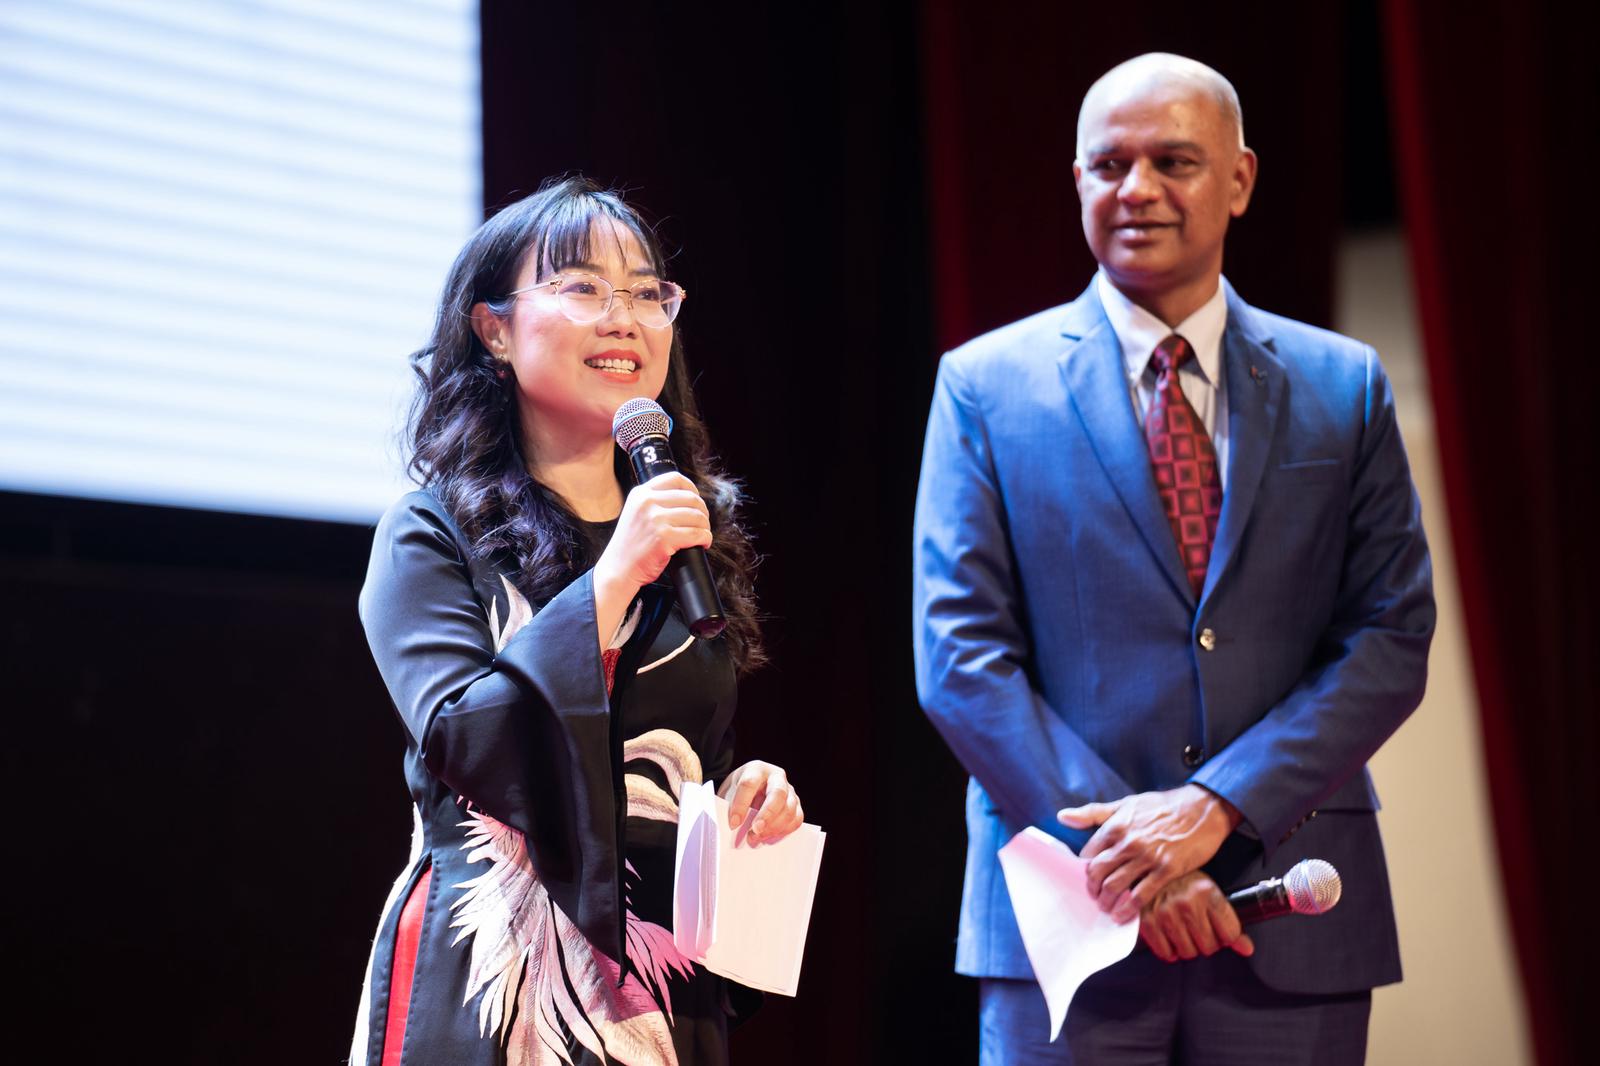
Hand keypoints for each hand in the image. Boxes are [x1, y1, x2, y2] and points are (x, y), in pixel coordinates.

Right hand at [595, 471, 711, 589]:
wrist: (619, 569)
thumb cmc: (630, 546)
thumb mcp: (635, 513)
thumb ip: (653, 502)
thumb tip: (687, 498)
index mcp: (640, 494)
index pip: (675, 479)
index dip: (692, 488)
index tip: (696, 502)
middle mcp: (647, 502)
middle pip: (691, 498)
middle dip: (703, 512)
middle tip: (702, 524)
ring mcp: (655, 519)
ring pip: (697, 516)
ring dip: (705, 527)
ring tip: (702, 535)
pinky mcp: (664, 537)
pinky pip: (697, 534)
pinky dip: (705, 539)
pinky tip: (702, 544)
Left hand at [717, 761, 803, 845]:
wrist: (748, 789)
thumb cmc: (737, 791)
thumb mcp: (729, 793)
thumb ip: (730, 807)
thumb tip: (733, 828)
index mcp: (756, 769)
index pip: (749, 783)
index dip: (741, 804)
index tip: (733, 824)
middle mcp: (776, 777)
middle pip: (778, 793)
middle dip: (767, 814)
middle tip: (755, 830)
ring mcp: (789, 790)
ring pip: (789, 808)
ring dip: (774, 827)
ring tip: (757, 837)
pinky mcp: (795, 804)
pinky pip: (796, 819)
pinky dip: (784, 831)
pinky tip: (769, 837)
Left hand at [1056, 784, 1240, 922]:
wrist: (1202, 808)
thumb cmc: (1162, 806)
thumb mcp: (1126, 803)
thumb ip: (1093, 812)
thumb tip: (1062, 817)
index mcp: (1116, 825)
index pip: (1089, 854)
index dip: (1085, 868)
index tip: (1088, 877)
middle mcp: (1128, 842)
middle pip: (1098, 872)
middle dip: (1092, 888)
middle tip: (1094, 896)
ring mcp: (1147, 857)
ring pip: (1116, 885)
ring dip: (1106, 901)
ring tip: (1106, 908)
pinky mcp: (1166, 870)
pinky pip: (1141, 895)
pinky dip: (1128, 909)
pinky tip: (1122, 916)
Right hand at [1138, 871, 1254, 962]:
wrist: (1148, 870)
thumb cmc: (1182, 883)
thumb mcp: (1209, 894)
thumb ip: (1229, 923)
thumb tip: (1247, 949)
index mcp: (1206, 892)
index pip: (1230, 934)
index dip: (1226, 936)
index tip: (1219, 930)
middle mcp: (1187, 902)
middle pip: (1209, 947)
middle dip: (1207, 943)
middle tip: (1198, 930)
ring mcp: (1166, 913)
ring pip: (1188, 952)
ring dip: (1187, 947)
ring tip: (1183, 932)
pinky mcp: (1148, 922)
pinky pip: (1166, 953)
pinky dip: (1169, 951)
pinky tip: (1169, 937)